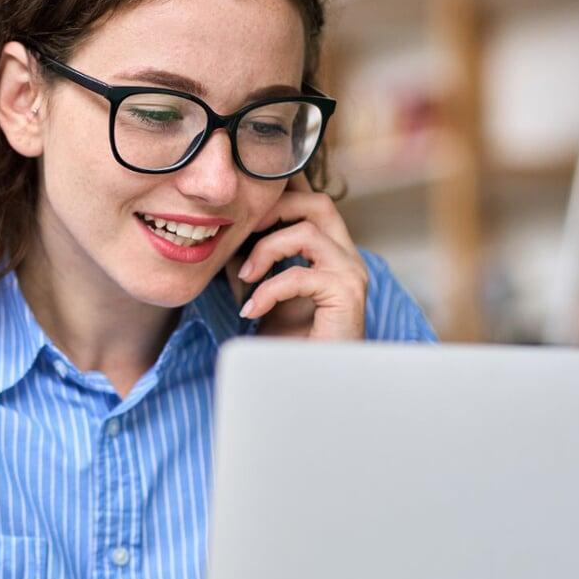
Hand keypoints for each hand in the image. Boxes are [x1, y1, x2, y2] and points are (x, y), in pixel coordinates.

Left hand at [224, 174, 367, 339]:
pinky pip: (301, 275)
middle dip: (276, 209)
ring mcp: (351, 275)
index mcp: (332, 252)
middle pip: (319, 203)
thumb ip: (254, 262)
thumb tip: (226, 237)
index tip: (245, 211)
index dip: (281, 196)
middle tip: (243, 230)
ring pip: (308, 232)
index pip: (312, 204)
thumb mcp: (264, 291)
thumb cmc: (289, 342)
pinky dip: (269, 290)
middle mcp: (348, 258)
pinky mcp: (347, 296)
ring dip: (267, 249)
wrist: (310, 382)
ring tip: (246, 277)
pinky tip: (252, 310)